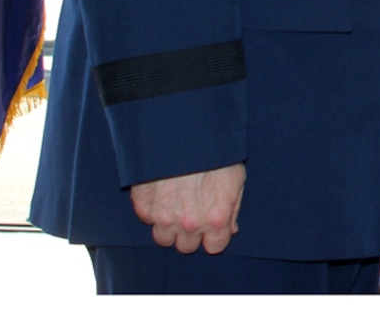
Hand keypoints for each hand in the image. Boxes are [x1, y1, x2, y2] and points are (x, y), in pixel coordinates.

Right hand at [130, 163, 245, 254]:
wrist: (186, 132)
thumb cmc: (216, 153)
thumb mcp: (236, 179)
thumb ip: (233, 208)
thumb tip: (230, 229)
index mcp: (216, 218)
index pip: (214, 247)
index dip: (213, 237)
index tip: (211, 227)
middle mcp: (189, 223)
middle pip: (186, 246)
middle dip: (190, 234)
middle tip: (191, 213)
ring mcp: (164, 217)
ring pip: (163, 238)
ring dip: (169, 227)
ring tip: (175, 206)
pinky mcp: (144, 206)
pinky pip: (148, 219)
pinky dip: (153, 210)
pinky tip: (162, 192)